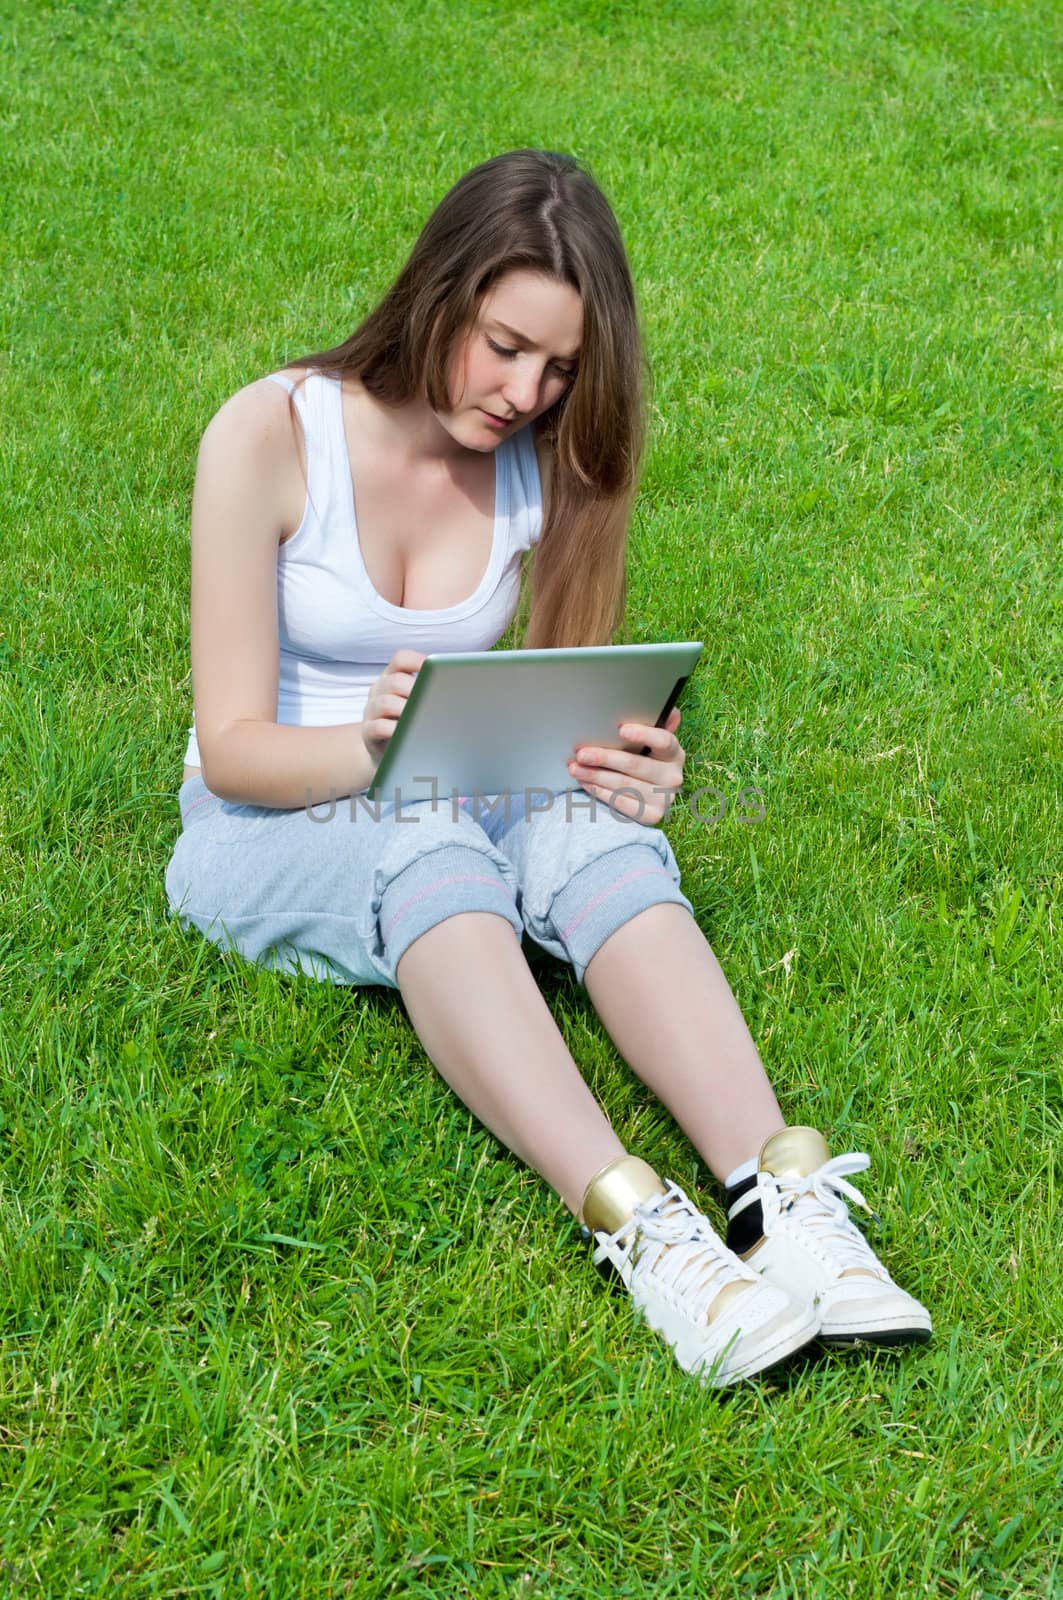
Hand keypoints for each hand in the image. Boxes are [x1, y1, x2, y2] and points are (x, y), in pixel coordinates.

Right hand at [359, 650, 425, 767]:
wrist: (393, 755)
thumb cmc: (413, 725)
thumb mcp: (419, 704)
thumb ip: (430, 692)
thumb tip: (457, 689)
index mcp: (393, 678)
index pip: (401, 659)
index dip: (417, 660)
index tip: (434, 669)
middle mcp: (379, 691)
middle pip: (394, 681)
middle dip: (416, 690)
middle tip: (433, 701)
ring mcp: (371, 711)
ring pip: (385, 703)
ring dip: (406, 709)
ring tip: (423, 719)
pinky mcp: (368, 733)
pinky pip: (378, 727)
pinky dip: (394, 729)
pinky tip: (408, 733)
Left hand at [567, 707, 684, 824]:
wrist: (646, 796)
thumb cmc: (643, 760)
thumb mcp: (650, 744)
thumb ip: (656, 727)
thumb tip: (670, 711)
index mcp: (674, 753)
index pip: (664, 741)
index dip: (644, 734)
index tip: (621, 729)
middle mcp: (673, 776)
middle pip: (636, 765)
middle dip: (605, 758)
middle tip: (582, 753)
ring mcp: (664, 798)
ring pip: (624, 785)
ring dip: (596, 776)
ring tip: (575, 768)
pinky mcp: (652, 816)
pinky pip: (621, 803)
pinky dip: (600, 792)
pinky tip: (586, 783)